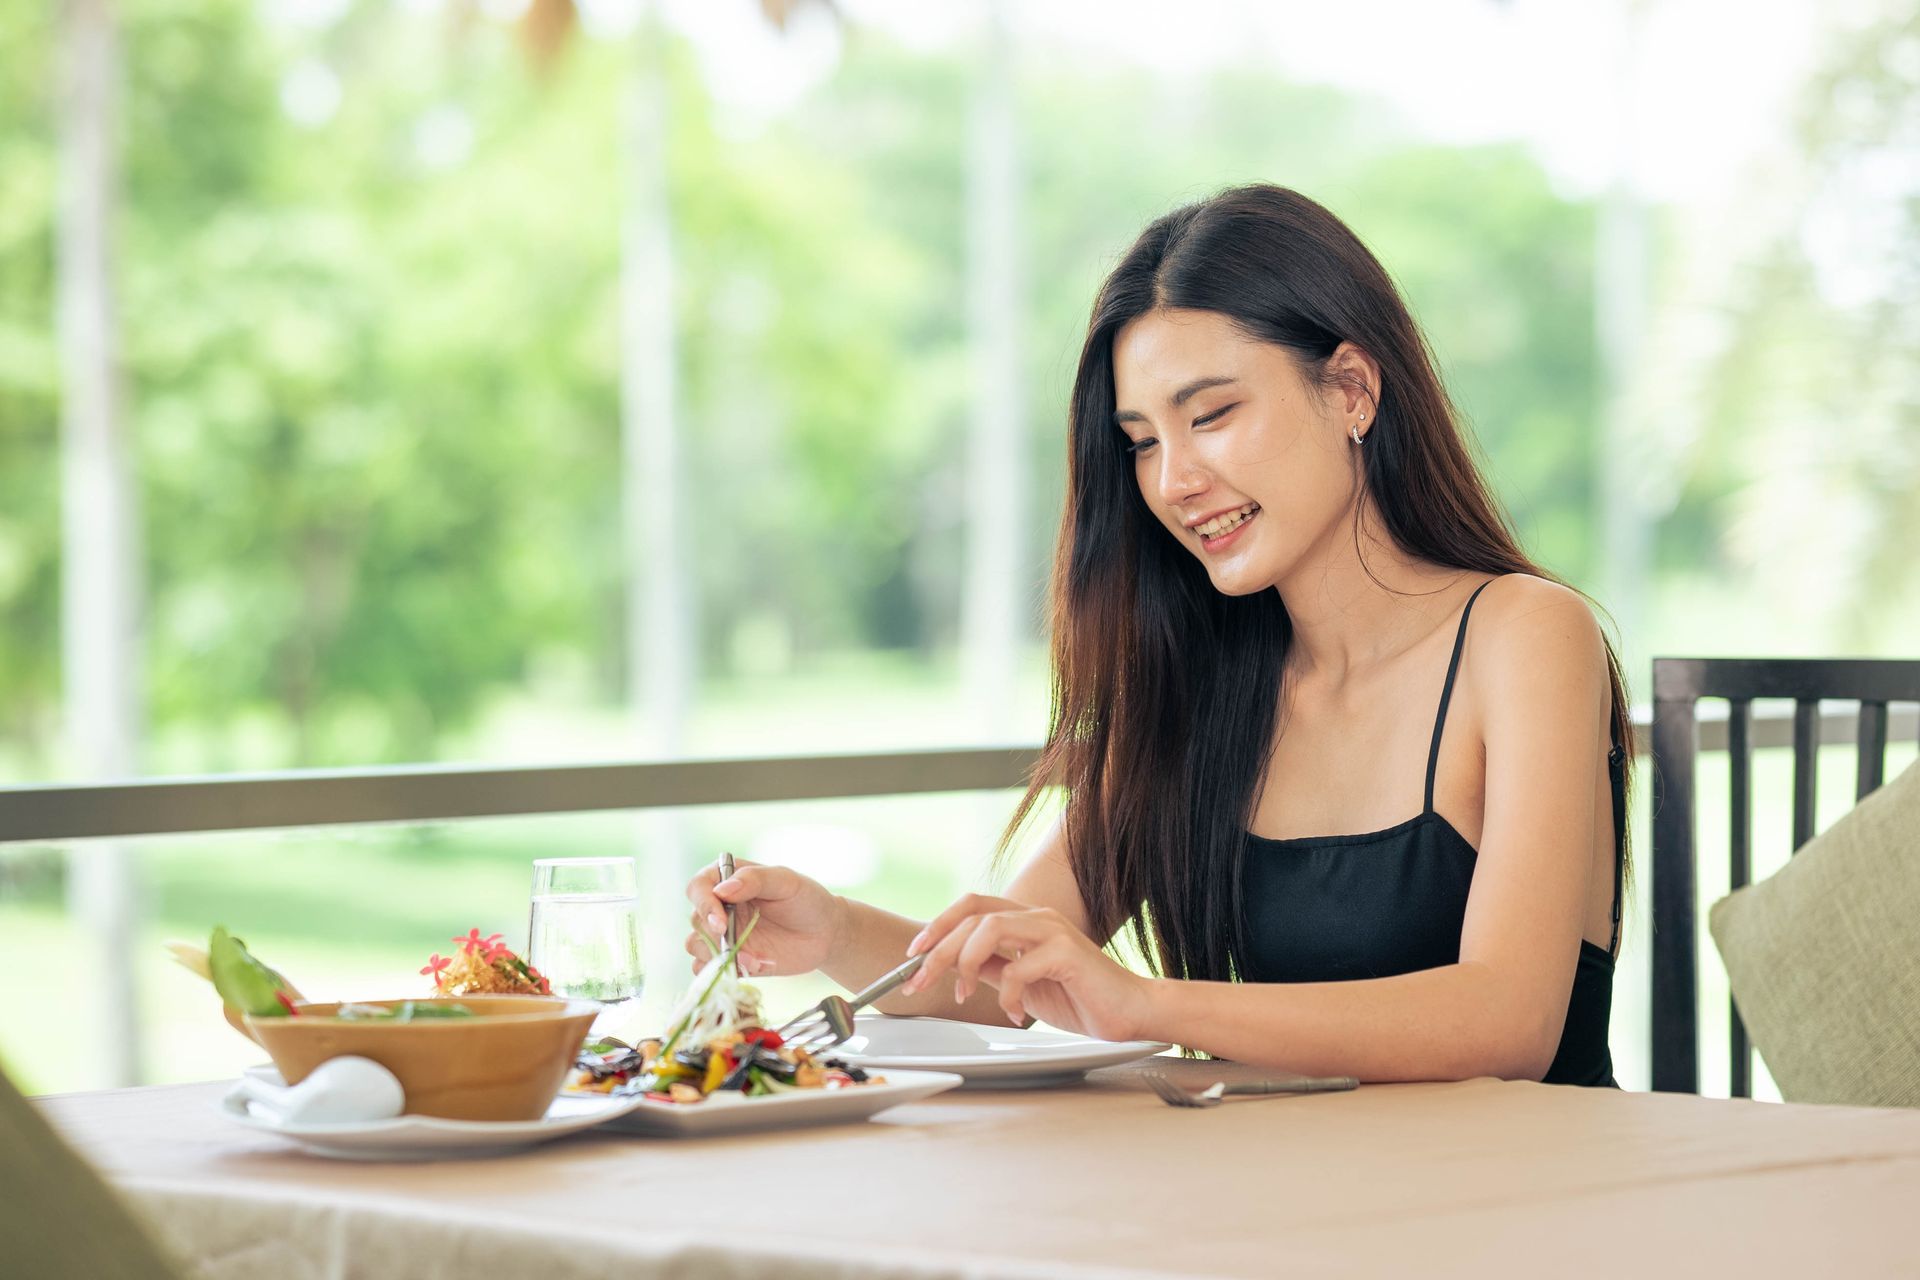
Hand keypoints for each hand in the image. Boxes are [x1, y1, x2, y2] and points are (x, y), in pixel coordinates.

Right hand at [683, 857, 845, 976]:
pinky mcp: (731, 960)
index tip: (721, 921)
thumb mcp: (786, 881)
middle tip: (740, 946)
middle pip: (696, 921)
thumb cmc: (806, 899)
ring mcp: (723, 936)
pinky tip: (757, 967)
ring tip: (752, 960)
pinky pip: (710, 971)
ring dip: (718, 957)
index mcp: (727, 880)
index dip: (704, 905)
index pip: (698, 888)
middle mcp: (719, 907)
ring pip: (696, 948)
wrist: (824, 933)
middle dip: (713, 936)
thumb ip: (755, 879)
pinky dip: (726, 973)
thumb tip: (722, 890)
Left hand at [899, 894, 1153, 1041]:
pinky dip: (1008, 995)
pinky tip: (1017, 1014)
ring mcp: (1052, 931)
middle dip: (937, 948)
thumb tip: (956, 967)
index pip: (970, 907)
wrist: (1130, 1012)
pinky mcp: (1066, 953)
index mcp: (1025, 920)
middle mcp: (1036, 917)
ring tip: (966, 995)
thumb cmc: (1081, 998)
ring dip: (966, 964)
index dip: (936, 927)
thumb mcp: (1023, 983)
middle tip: (919, 981)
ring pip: (988, 929)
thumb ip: (995, 969)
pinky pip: (1018, 966)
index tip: (912, 957)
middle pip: (971, 914)